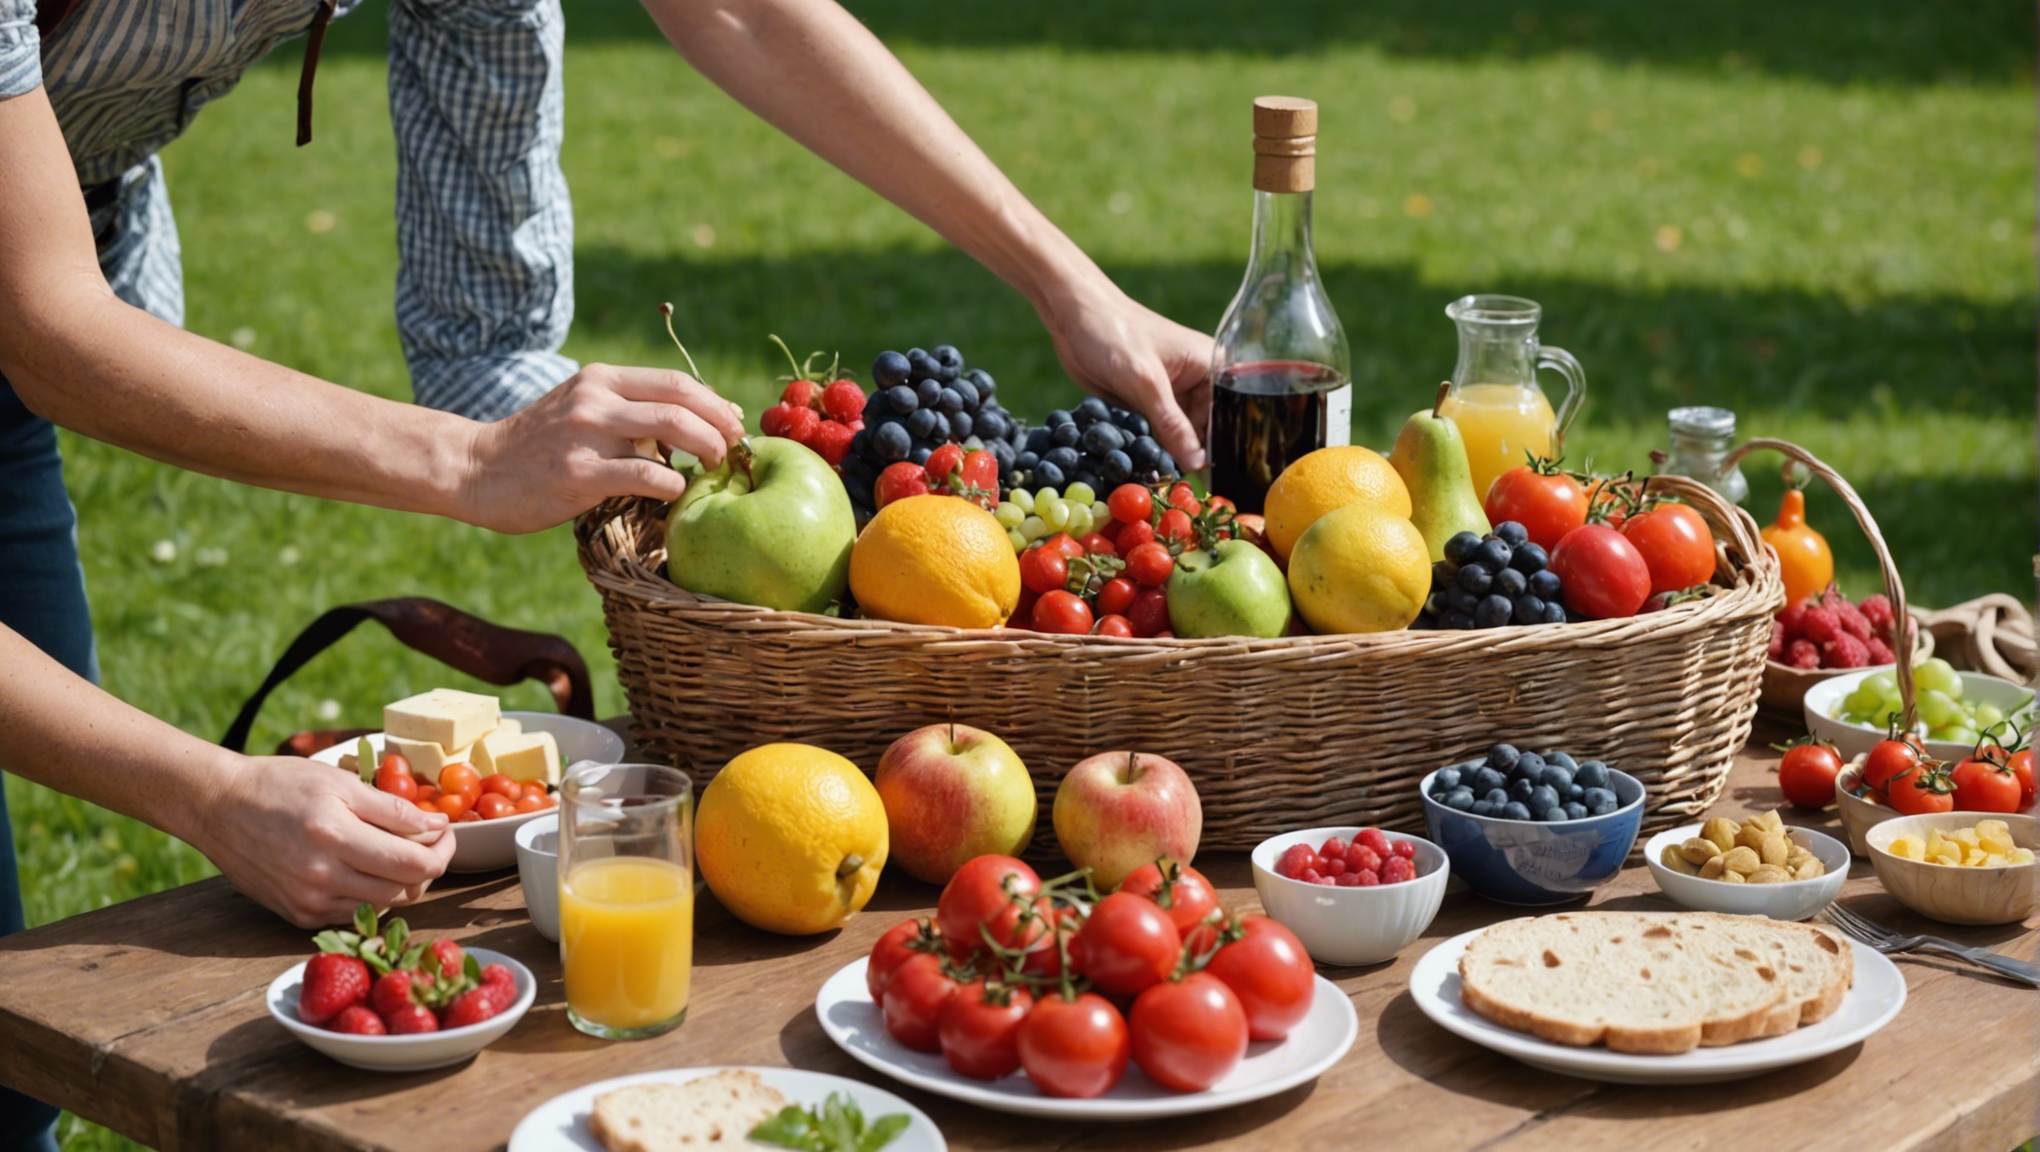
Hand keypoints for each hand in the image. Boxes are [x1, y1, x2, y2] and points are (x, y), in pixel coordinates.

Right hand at [191, 756, 456, 928]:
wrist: (218, 807)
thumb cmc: (280, 785)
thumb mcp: (341, 782)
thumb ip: (393, 809)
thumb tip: (437, 826)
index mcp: (335, 837)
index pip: (414, 864)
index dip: (443, 851)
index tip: (447, 833)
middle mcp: (322, 878)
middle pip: (405, 891)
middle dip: (428, 867)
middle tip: (429, 842)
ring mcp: (308, 902)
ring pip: (383, 906)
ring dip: (402, 883)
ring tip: (399, 853)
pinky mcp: (298, 916)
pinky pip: (353, 914)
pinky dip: (371, 895)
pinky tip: (366, 869)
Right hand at [460, 363, 746, 533]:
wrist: (475, 469)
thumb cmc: (538, 446)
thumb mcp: (581, 409)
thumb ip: (627, 410)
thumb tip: (693, 419)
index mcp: (599, 378)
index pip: (675, 381)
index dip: (714, 402)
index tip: (734, 422)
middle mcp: (595, 399)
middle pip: (681, 401)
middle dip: (719, 425)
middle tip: (733, 449)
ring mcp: (587, 434)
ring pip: (671, 430)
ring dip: (706, 449)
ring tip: (715, 467)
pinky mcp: (580, 474)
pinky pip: (645, 475)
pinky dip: (672, 484)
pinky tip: (676, 491)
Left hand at [1039, 286, 1213, 471]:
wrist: (1072, 316)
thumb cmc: (1115, 334)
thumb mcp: (1146, 382)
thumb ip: (1172, 424)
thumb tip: (1198, 463)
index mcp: (1211, 367)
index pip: (1228, 416)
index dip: (1222, 446)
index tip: (1214, 479)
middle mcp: (1196, 383)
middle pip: (1204, 432)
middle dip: (1190, 456)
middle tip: (1180, 486)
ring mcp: (1169, 395)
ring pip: (1176, 437)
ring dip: (1165, 455)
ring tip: (1158, 480)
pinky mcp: (1144, 404)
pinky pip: (1153, 434)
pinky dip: (1146, 448)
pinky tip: (1140, 466)